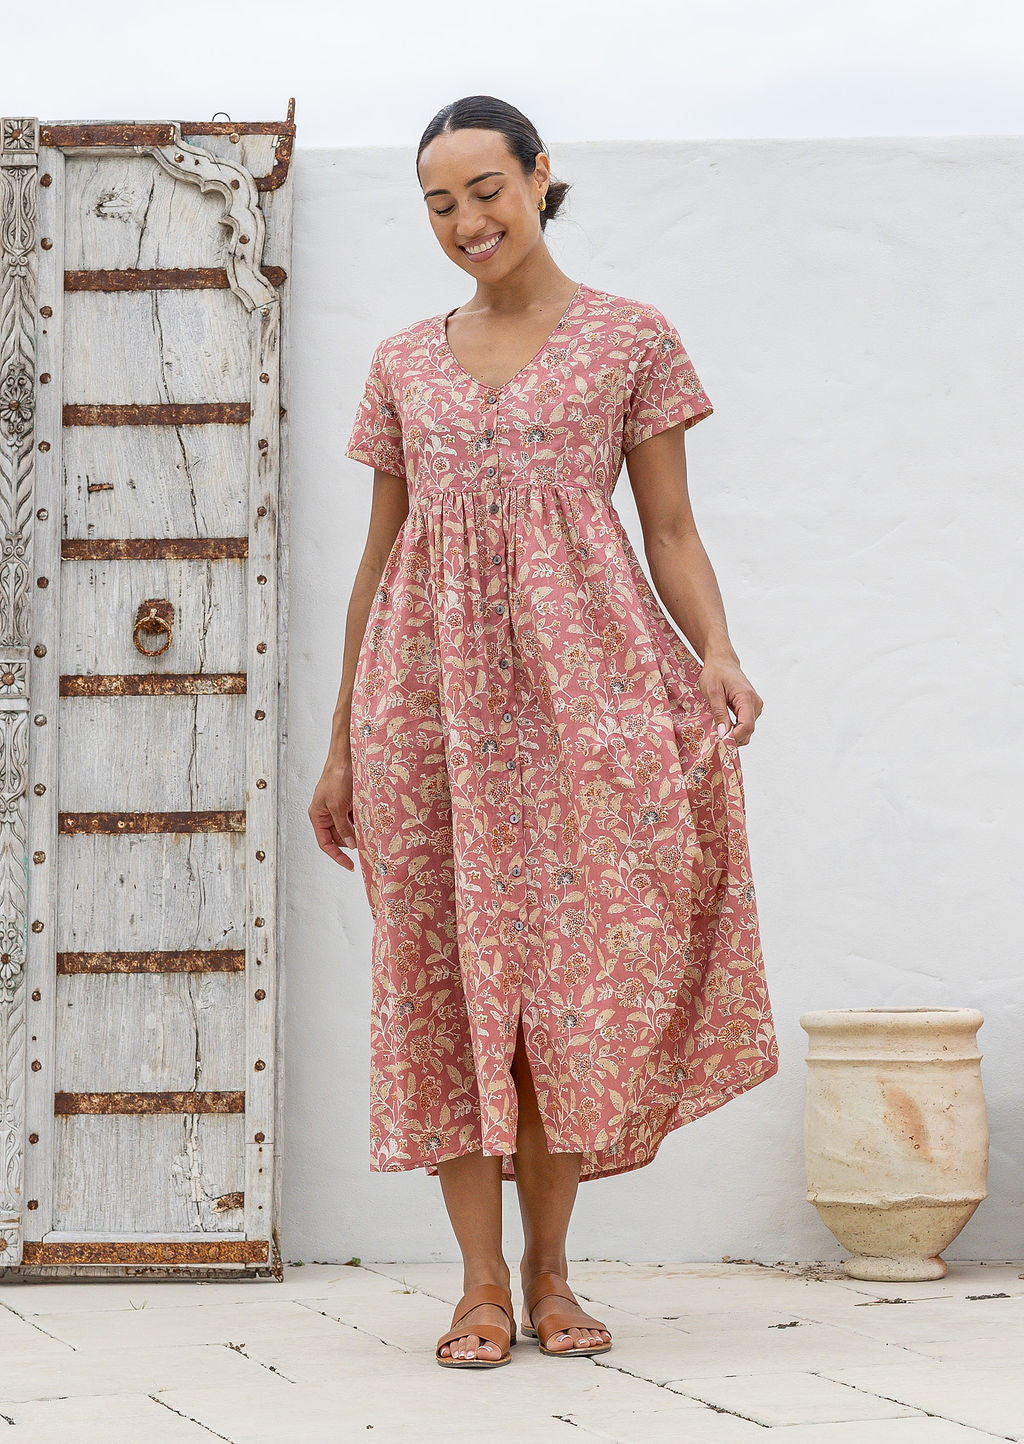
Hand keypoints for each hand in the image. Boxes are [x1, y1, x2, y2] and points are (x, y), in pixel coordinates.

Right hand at [309, 754, 358, 869]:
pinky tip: (370, 822)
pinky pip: (355, 818)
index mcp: (317, 816)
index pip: (325, 843)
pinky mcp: (348, 802)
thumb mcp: (338, 806)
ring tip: (369, 833)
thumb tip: (350, 844)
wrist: (347, 757)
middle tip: (365, 845)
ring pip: (348, 828)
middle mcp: (326, 814)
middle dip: (350, 841)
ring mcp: (337, 808)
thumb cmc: (337, 778)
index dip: (337, 856)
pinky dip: (362, 822)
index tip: (350, 865)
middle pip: (338, 837)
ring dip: (358, 832)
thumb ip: (343, 826)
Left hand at [698, 655, 762, 744]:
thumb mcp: (712, 692)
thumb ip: (719, 713)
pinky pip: (745, 724)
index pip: (747, 726)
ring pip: (747, 730)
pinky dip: (735, 729)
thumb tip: (723, 734)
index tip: (720, 742)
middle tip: (715, 739)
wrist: (722, 661)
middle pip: (748, 730)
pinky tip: (723, 726)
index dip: (734, 737)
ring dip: (734, 734)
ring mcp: (755, 706)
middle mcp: (755, 703)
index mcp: (746, 697)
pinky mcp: (751, 708)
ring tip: (717, 730)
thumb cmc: (715, 673)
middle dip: (733, 738)